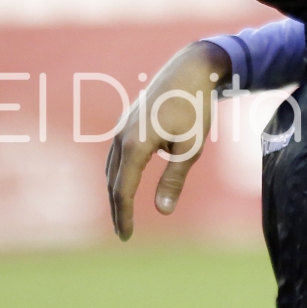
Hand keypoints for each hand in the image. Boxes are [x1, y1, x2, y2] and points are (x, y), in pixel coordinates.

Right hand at [105, 40, 231, 239]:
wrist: (190, 70)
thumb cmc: (194, 108)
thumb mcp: (190, 147)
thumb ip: (174, 179)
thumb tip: (162, 211)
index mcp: (134, 145)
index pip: (123, 190)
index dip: (124, 216)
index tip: (126, 237)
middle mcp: (121, 136)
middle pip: (113, 181)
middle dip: (117, 208)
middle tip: (123, 233)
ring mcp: (121, 127)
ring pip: (112, 168)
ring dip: (116, 191)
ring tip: (123, 212)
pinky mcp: (127, 122)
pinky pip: (117, 155)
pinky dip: (119, 173)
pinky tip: (126, 182)